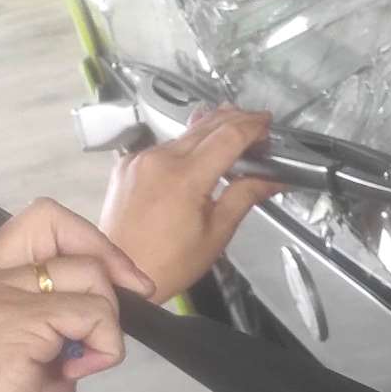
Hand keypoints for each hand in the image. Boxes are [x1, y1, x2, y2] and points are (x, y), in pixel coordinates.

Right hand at [0, 199, 154, 391]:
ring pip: (88, 273)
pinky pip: (95, 314)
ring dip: (108, 322)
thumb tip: (103, 313)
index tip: (121, 284)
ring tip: (79, 364)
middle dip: (107, 255)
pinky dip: (105, 347)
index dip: (87, 243)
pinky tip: (74, 374)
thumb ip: (55, 328)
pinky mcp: (15, 324)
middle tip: (131, 299)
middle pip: (54, 219)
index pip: (37, 224)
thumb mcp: (27, 362)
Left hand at [100, 107, 284, 302]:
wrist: (121, 271)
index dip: (252, 125)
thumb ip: (244, 196)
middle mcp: (158, 160)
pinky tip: (199, 152)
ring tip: (233, 135)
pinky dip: (187, 144)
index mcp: (184, 178)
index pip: (227, 136)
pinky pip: (164, 145)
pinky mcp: (129, 164)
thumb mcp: (217, 233)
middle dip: (235, 119)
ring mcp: (140, 159)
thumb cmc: (166, 263)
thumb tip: (270, 179)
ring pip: (184, 133)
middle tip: (256, 125)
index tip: (266, 123)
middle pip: (206, 125)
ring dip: (211, 129)